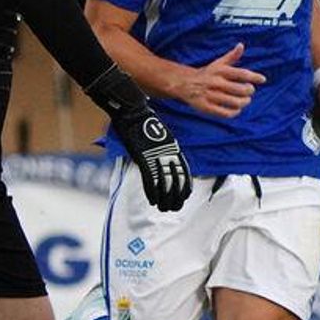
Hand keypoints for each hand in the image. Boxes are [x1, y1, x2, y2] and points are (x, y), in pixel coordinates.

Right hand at [86, 66, 191, 211]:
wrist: (134, 111)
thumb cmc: (145, 121)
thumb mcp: (162, 135)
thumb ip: (165, 147)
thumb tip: (164, 155)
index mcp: (173, 149)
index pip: (184, 172)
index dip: (184, 186)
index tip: (184, 196)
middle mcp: (168, 154)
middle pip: (175, 180)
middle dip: (176, 196)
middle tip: (175, 208)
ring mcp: (155, 156)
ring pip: (164, 183)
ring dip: (164, 198)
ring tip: (164, 208)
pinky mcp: (143, 158)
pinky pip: (149, 178)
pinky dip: (152, 191)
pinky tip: (153, 200)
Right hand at [180, 43, 266, 118]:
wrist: (184, 83)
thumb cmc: (207, 73)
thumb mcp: (218, 63)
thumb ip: (232, 56)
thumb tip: (241, 45)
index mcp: (220, 70)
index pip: (241, 73)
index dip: (254, 77)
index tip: (263, 79)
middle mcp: (215, 82)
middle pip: (241, 89)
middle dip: (249, 91)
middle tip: (250, 90)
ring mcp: (210, 95)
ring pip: (235, 102)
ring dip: (244, 102)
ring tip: (246, 100)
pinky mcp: (206, 107)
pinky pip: (225, 113)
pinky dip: (235, 112)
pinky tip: (237, 109)